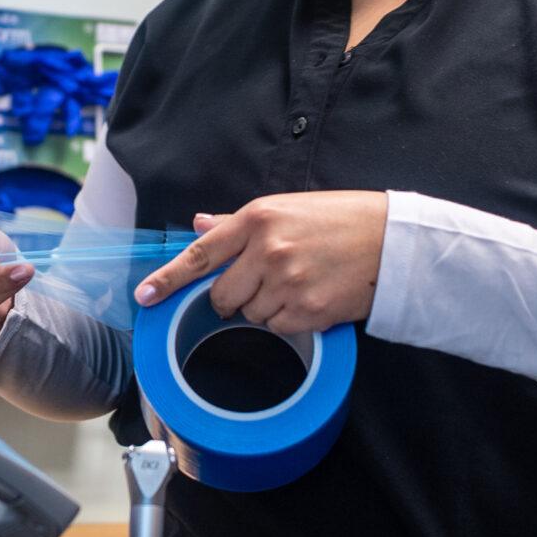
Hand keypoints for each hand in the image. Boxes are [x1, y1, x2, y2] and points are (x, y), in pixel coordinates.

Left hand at [134, 191, 387, 334]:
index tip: (143, 297)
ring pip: (250, 315)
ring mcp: (288, 283)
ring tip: (299, 283)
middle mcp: (267, 251)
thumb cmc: (340, 219)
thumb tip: (199, 224)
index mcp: (258, 219)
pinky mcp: (308, 311)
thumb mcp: (286, 208)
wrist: (393, 240)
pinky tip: (312, 298)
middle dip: (233, 297)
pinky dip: (290, 320)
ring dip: (266, 307)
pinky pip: (278, 328)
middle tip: (264, 281)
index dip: (167, 279)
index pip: (201, 254)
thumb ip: (237, 222)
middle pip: (221, 296)